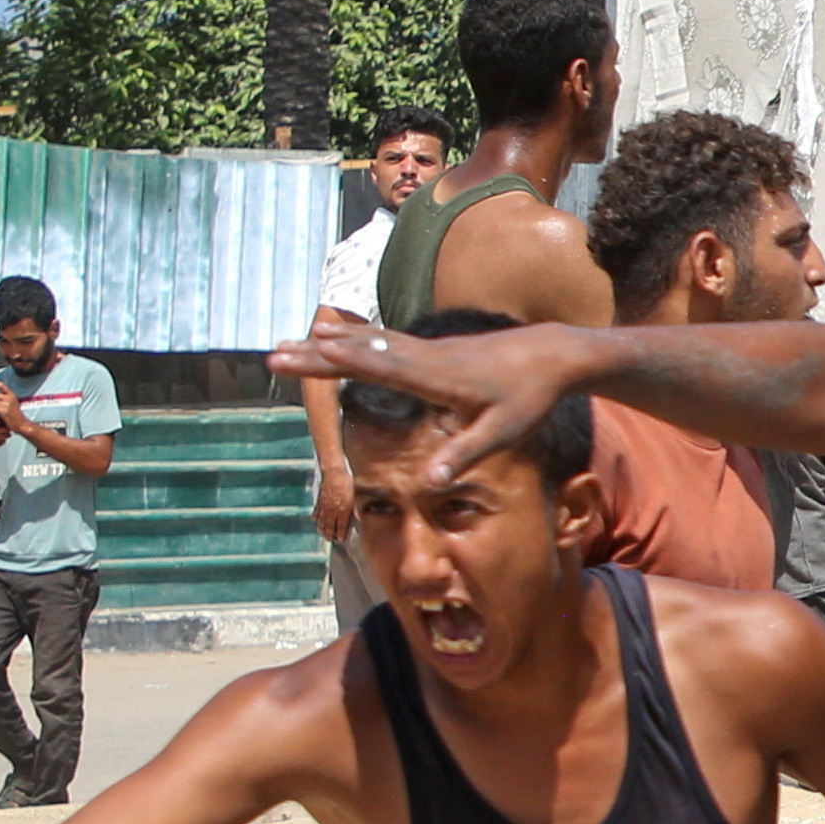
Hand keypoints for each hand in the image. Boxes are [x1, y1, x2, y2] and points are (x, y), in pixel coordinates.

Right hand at [274, 314, 587, 485]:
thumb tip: (427, 485)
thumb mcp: (502, 433)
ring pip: (370, 343)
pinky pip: (386, 343)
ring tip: (294, 342)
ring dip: (331, 343)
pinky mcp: (432, 350)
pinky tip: (338, 338)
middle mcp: (424, 356)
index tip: (297, 356)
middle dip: (316, 354)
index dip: (333, 362)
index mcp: (435, 376)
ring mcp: (427, 349)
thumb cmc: (528, 398)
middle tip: (273, 354)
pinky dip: (357, 340)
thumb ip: (462, 455)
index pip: (374, 366)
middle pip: (361, 352)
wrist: (551, 355)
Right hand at [313, 463, 356, 546]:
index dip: (340, 534)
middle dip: (329, 534)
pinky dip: (315, 516)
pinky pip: (316, 511)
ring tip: (322, 533)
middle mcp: (332, 510)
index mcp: (342, 511)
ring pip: (321, 520)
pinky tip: (314, 520)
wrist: (334, 472)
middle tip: (329, 539)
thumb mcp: (354, 497)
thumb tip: (359, 520)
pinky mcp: (320, 499)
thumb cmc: (347, 483)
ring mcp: (324, 505)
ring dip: (321, 528)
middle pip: (329, 526)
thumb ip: (355, 511)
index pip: (341, 526)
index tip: (340, 539)